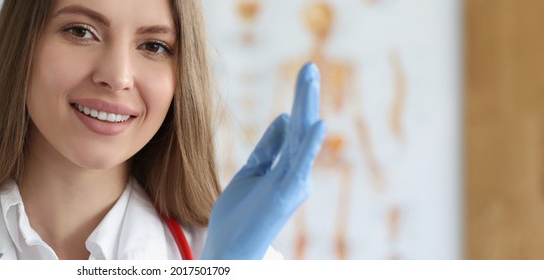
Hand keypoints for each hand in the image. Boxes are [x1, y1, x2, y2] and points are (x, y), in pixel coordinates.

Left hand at [201, 62, 325, 259]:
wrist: (229, 248)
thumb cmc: (240, 214)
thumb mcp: (251, 171)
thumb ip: (269, 147)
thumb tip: (285, 117)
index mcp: (286, 167)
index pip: (295, 127)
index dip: (299, 100)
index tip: (305, 73)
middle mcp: (295, 173)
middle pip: (302, 128)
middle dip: (305, 96)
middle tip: (309, 66)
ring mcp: (292, 184)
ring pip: (302, 140)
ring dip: (307, 108)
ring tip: (310, 81)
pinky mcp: (285, 194)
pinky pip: (298, 165)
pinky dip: (308, 144)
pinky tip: (317, 123)